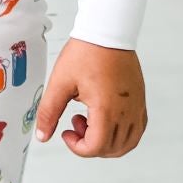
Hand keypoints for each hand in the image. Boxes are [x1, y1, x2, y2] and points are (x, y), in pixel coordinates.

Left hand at [33, 38, 146, 156]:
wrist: (107, 32)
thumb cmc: (86, 53)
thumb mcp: (60, 83)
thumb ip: (49, 112)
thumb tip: (42, 135)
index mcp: (106, 109)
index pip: (96, 147)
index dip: (77, 147)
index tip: (66, 133)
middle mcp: (126, 111)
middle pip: (112, 149)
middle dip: (90, 145)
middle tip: (76, 124)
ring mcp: (136, 107)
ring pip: (128, 143)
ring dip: (107, 143)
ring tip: (90, 121)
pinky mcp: (140, 101)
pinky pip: (137, 129)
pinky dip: (122, 134)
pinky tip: (105, 119)